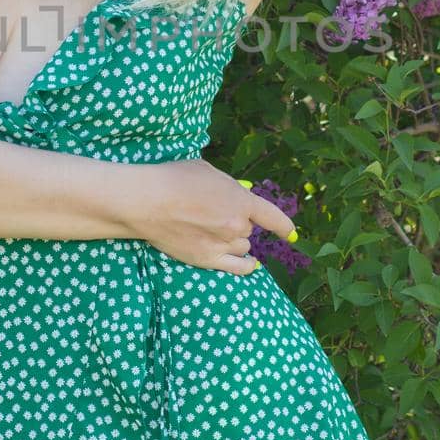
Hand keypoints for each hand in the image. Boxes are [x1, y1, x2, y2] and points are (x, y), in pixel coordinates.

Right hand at [126, 158, 296, 276]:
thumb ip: (227, 186)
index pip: (272, 216)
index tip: (291, 234)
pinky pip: (237, 267)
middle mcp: (238, 225)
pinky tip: (250, 264)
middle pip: (248, 229)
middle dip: (238, 222)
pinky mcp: (208, 260)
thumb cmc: (175, 179)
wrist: (148, 201)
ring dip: (235, 240)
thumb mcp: (207, 171)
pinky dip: (245, 265)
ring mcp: (224, 244)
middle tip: (215, 214)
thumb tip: (234, 195)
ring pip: (242, 247)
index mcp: (241, 200)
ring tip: (214, 231)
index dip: (284, 226)